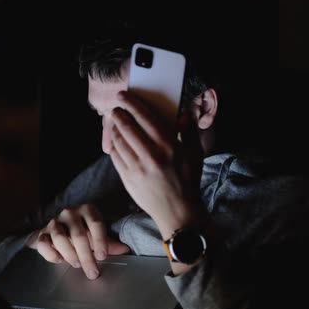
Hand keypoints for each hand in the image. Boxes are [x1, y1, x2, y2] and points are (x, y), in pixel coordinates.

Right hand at [26, 204, 129, 278]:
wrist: (57, 230)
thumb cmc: (82, 232)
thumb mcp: (96, 234)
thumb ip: (108, 243)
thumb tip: (124, 250)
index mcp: (87, 210)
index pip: (96, 224)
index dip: (100, 241)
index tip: (102, 257)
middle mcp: (69, 213)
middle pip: (78, 235)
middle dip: (86, 256)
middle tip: (92, 272)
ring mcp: (54, 221)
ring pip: (60, 238)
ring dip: (70, 255)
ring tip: (77, 265)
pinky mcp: (41, 232)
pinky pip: (44, 244)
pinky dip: (51, 254)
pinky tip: (59, 260)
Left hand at [108, 91, 204, 238]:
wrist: (178, 212)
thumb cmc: (188, 181)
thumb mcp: (195, 154)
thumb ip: (190, 131)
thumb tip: (185, 112)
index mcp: (169, 146)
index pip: (145, 118)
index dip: (132, 104)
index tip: (123, 96)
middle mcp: (151, 155)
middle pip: (128, 127)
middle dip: (118, 114)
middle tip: (115, 107)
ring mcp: (137, 168)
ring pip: (119, 141)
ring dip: (114, 128)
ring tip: (114, 123)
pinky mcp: (128, 179)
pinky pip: (115, 156)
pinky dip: (113, 145)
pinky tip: (115, 140)